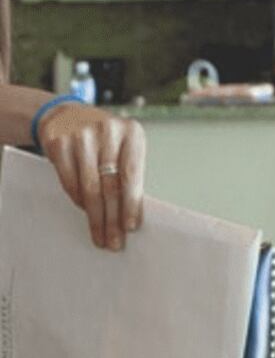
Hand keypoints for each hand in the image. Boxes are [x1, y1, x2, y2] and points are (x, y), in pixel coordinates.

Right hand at [37, 102, 145, 249]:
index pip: (133, 174)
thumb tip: (132, 214)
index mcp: (133, 133)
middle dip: (113, 218)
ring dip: (95, 217)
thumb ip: (129, 173)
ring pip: (90, 187)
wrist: (67, 116)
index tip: (131, 227)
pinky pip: (70, 182)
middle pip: (111, 185)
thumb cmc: (104, 139)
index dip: (132, 203)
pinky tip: (85, 213)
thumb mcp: (123, 147)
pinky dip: (78, 201)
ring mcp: (81, 136)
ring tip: (100, 236)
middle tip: (115, 241)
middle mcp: (108, 131)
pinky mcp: (59, 143)